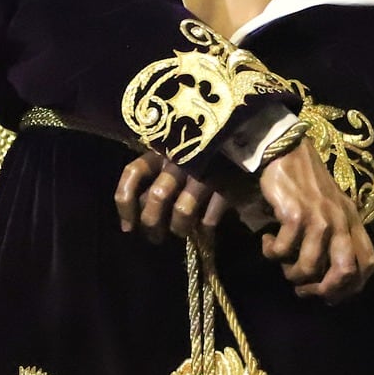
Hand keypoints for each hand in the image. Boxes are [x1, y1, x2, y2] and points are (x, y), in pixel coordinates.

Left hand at [114, 152, 230, 241]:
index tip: (127, 227)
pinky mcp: (228, 186)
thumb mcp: (174, 158)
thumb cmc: (201, 153)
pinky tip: (205, 231)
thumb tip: (135, 217)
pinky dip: (205, 230)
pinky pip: (210, 218)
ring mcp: (206, 173)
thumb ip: (154, 181)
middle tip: (155, 237)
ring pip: (182, 210)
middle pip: (157, 197)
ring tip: (182, 233)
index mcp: (162, 151)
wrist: (247, 137)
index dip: (125, 202)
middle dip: (152, 224)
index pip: (134, 173)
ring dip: (179, 228)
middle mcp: (181, 160)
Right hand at [256, 143, 373, 301]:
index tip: (329, 294)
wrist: (286, 151)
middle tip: (303, 289)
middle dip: (323, 290)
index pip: (368, 265)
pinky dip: (272, 252)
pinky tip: (268, 241)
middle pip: (345, 272)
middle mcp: (341, 221)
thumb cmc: (307, 183)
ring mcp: (319, 218)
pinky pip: (284, 250)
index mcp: (353, 221)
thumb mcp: (332, 208)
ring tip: (281, 261)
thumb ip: (337, 236)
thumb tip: (327, 277)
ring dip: (291, 273)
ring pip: (310, 267)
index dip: (351, 287)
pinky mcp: (295, 214)